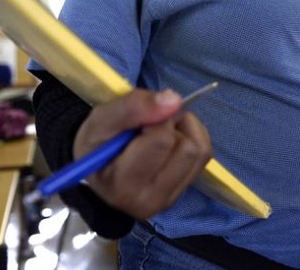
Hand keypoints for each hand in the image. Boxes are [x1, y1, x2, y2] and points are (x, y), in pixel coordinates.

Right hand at [73, 88, 212, 218]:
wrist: (96, 166)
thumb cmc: (96, 143)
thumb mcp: (101, 118)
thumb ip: (133, 106)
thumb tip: (174, 100)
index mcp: (123, 185)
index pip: (162, 141)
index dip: (155, 118)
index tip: (138, 120)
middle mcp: (149, 200)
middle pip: (186, 148)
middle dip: (172, 125)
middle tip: (149, 125)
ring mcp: (168, 199)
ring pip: (199, 151)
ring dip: (184, 130)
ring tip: (159, 131)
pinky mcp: (182, 192)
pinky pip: (204, 156)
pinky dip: (193, 138)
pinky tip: (171, 139)